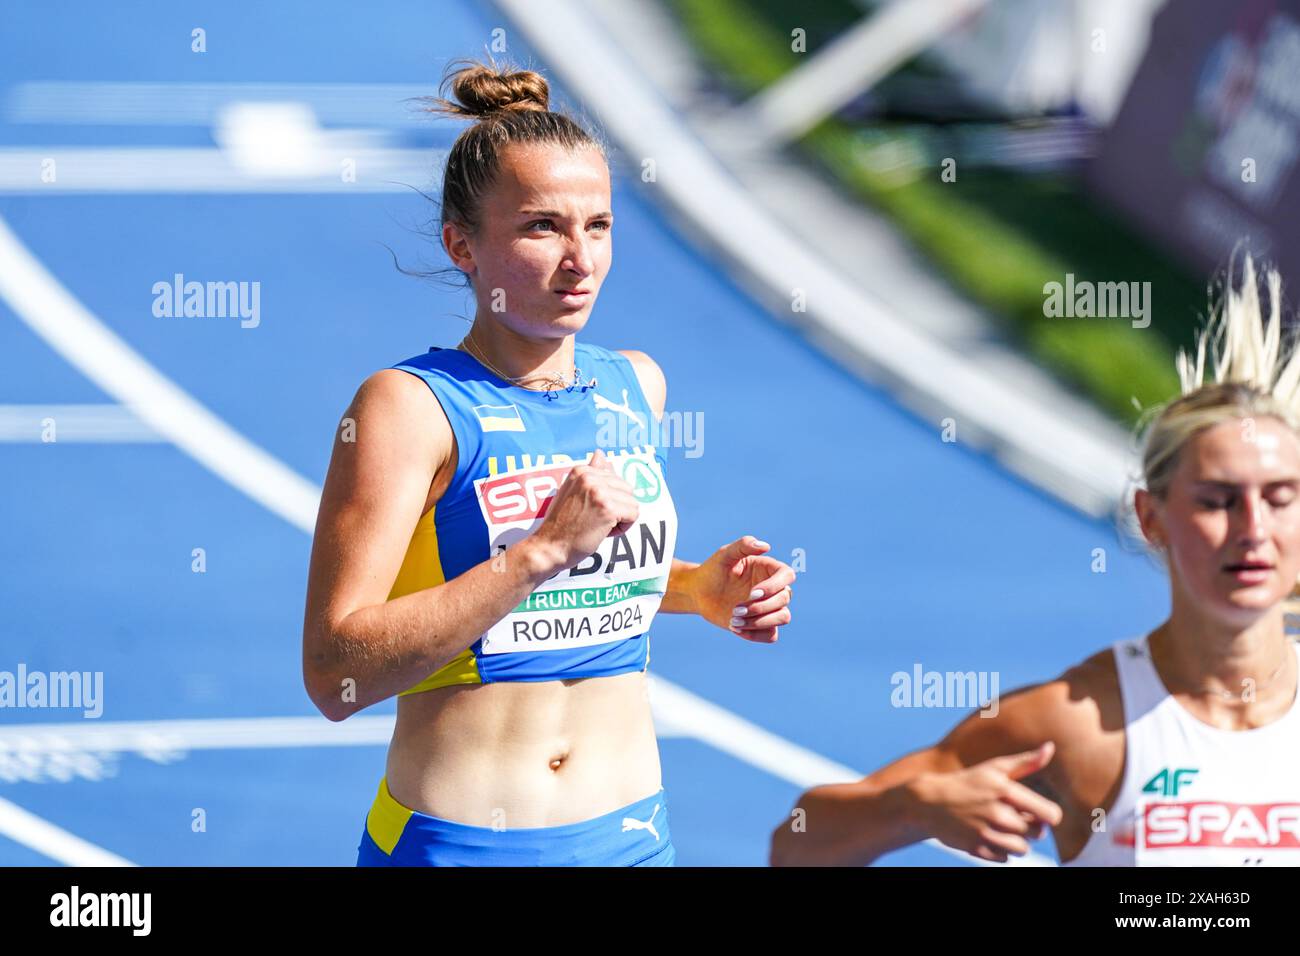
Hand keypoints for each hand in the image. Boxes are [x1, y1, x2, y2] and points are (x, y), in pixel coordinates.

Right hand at [530, 448, 639, 571]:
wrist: (549, 547)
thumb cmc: (560, 524)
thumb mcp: (571, 491)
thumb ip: (590, 472)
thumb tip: (601, 453)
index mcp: (581, 471)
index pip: (615, 479)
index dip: (608, 499)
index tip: (589, 510)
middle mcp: (590, 477)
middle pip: (627, 490)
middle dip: (617, 508)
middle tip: (594, 520)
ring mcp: (599, 492)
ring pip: (632, 503)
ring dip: (620, 519)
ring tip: (598, 526)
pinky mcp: (608, 509)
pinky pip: (633, 515)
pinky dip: (623, 527)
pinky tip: (604, 532)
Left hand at [692, 535, 793, 642]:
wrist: (699, 592)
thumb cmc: (713, 570)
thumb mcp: (724, 555)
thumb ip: (743, 546)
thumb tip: (766, 546)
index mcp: (768, 569)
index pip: (787, 576)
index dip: (774, 586)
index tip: (752, 593)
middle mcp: (773, 588)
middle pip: (785, 599)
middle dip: (761, 607)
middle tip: (735, 609)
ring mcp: (769, 608)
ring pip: (783, 617)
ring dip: (760, 622)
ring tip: (734, 620)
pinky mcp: (761, 625)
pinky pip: (771, 636)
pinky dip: (755, 634)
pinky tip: (735, 628)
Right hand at [909, 742, 1062, 862]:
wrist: (928, 801)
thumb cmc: (968, 782)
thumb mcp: (995, 768)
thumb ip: (1026, 761)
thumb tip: (1050, 747)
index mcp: (1006, 790)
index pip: (1051, 815)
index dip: (1049, 815)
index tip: (1038, 811)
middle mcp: (998, 813)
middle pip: (1037, 833)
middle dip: (1029, 826)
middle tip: (1012, 816)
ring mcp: (986, 833)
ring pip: (1022, 849)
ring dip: (1016, 841)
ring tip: (1001, 827)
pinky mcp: (977, 849)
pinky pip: (1005, 859)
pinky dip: (1000, 850)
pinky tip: (988, 835)